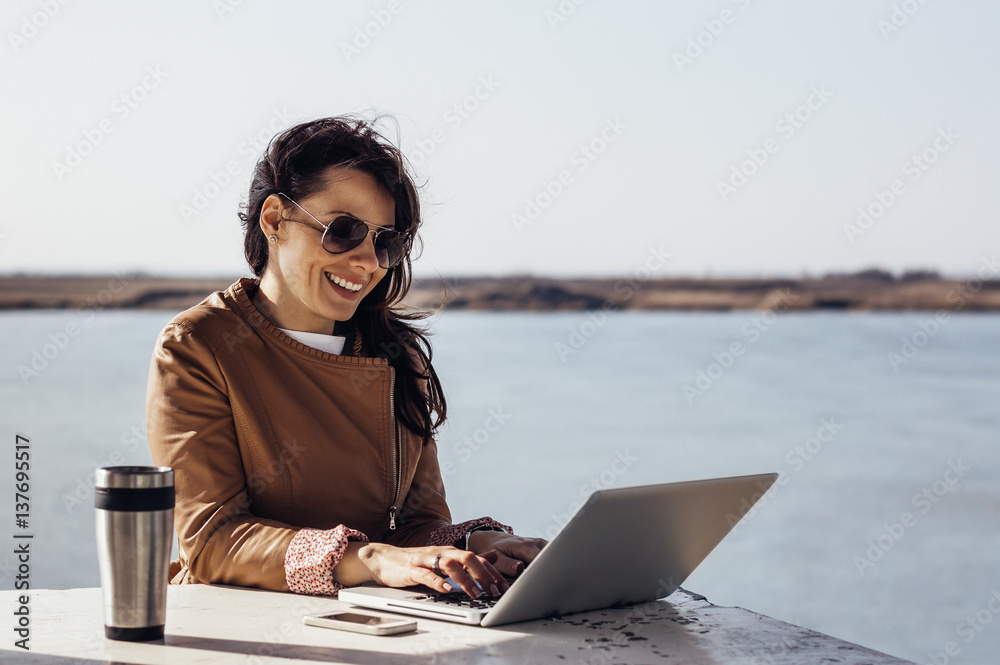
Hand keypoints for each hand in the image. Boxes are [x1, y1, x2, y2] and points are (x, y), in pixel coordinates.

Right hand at [356, 543, 507, 598]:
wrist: (384, 559)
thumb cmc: (416, 562)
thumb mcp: (444, 559)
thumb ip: (467, 560)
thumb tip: (492, 558)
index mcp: (450, 551)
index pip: (477, 559)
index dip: (491, 572)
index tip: (503, 587)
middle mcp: (441, 552)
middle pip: (467, 557)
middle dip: (483, 574)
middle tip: (494, 590)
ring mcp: (426, 560)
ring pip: (449, 564)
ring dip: (464, 579)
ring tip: (475, 593)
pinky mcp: (412, 569)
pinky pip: (426, 574)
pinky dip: (438, 582)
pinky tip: (447, 590)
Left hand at [467, 531, 547, 577]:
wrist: (492, 539)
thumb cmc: (493, 550)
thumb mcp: (496, 560)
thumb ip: (508, 565)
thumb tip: (520, 569)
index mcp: (526, 546)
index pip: (543, 559)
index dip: (546, 572)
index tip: (547, 584)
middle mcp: (536, 543)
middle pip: (552, 558)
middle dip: (553, 572)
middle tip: (550, 587)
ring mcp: (541, 544)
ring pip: (554, 557)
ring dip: (553, 568)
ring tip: (549, 583)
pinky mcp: (542, 548)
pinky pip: (551, 556)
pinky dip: (550, 566)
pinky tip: (546, 576)